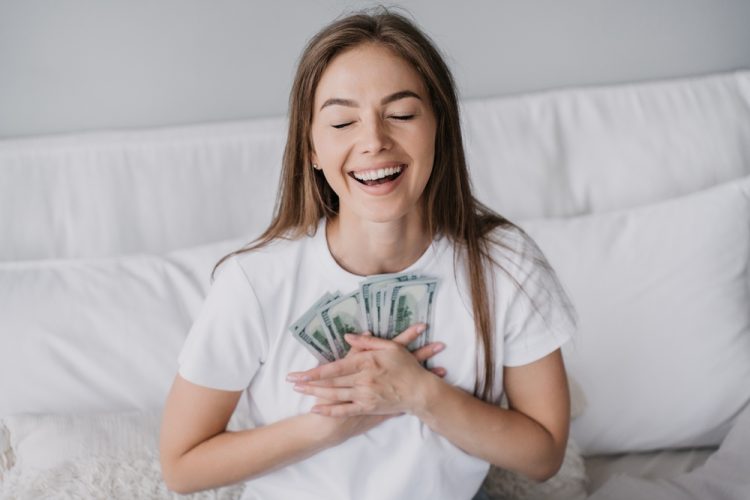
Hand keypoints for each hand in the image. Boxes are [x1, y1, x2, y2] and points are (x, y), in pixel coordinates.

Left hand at [287, 323, 445, 418]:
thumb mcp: (390, 347)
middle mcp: (363, 380)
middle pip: (331, 382)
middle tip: (291, 382)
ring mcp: (365, 396)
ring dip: (315, 394)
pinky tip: (316, 409)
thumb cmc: (406, 366)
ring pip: (335, 396)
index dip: (315, 371)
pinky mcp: (368, 407)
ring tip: (299, 392)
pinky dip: (329, 411)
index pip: (335, 367)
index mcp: (366, 363)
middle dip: (309, 383)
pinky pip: (345, 410)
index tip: (299, 373)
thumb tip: (348, 337)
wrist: (420, 392)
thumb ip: (367, 342)